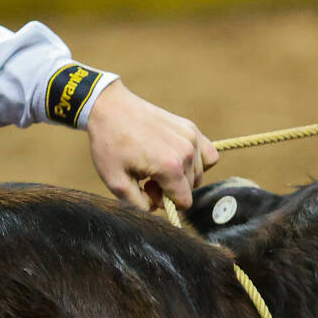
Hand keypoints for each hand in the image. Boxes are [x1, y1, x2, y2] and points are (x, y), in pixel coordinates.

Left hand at [85, 80, 217, 210]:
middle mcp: (186, 152)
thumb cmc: (109, 144)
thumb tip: (157, 208)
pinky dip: (196, 161)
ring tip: (156, 165)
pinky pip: (208, 154)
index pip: (184, 202)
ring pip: (199, 173)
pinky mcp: (191, 128)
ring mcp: (191, 137)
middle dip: (170, 188)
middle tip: (146, 177)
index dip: (166, 202)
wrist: (109, 108)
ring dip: (181, 175)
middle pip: (191, 188)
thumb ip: (138, 205)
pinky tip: (176, 158)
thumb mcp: (115, 181)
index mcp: (170, 167)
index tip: (147, 190)